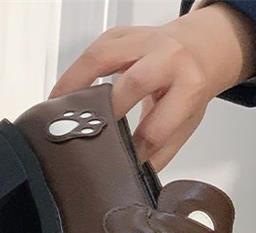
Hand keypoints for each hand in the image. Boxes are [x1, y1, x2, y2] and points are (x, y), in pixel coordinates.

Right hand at [52, 4, 255, 168]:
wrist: (197, 48)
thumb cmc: (188, 87)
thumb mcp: (186, 123)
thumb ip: (162, 152)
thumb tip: (133, 176)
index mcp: (189, 85)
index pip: (158, 125)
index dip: (136, 149)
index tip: (119, 163)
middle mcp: (168, 58)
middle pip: (134, 83)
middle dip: (105, 113)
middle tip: (82, 139)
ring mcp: (142, 41)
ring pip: (103, 57)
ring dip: (74, 87)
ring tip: (57, 115)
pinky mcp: (120, 34)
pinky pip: (90, 52)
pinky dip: (71, 76)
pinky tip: (60, 97)